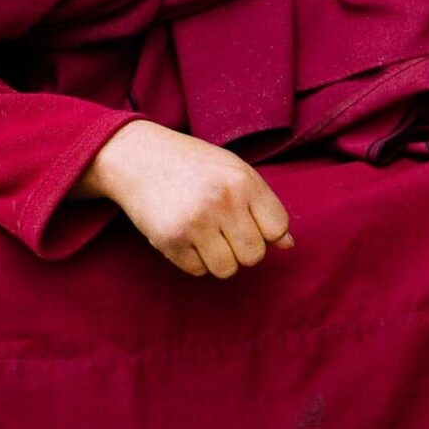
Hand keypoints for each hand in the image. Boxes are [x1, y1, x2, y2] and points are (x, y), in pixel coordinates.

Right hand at [82, 120, 293, 278]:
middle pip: (254, 255)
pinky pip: (198, 271)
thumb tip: (289, 245)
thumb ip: (264, 206)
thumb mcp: (234, 172)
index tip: (250, 222)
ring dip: (219, 259)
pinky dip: (194, 260)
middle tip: (225, 231)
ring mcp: (195, 222)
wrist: (139, 158)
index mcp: (244, 181)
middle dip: (243, 249)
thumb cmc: (194, 165)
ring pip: (227, 269)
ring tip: (206, 235)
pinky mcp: (170, 240)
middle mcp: (223, 201)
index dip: (267, 232)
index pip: (278, 228)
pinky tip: (185, 235)